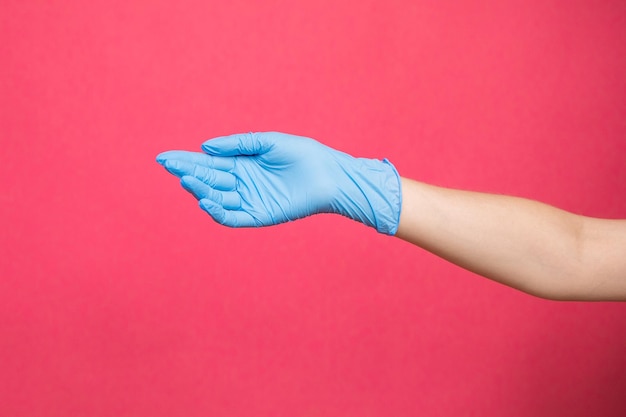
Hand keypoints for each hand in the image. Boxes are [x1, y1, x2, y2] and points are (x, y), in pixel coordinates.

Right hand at [156, 132, 400, 233]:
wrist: (331, 175)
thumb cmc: (304, 154)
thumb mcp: (268, 142)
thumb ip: (238, 144)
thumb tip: (205, 147)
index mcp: (242, 164)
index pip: (207, 163)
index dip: (186, 161)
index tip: (165, 157)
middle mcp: (242, 183)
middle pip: (208, 179)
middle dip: (188, 172)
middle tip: (169, 165)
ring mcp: (249, 200)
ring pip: (216, 198)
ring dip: (200, 190)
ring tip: (187, 180)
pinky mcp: (259, 215)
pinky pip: (232, 217)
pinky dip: (217, 212)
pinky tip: (205, 201)